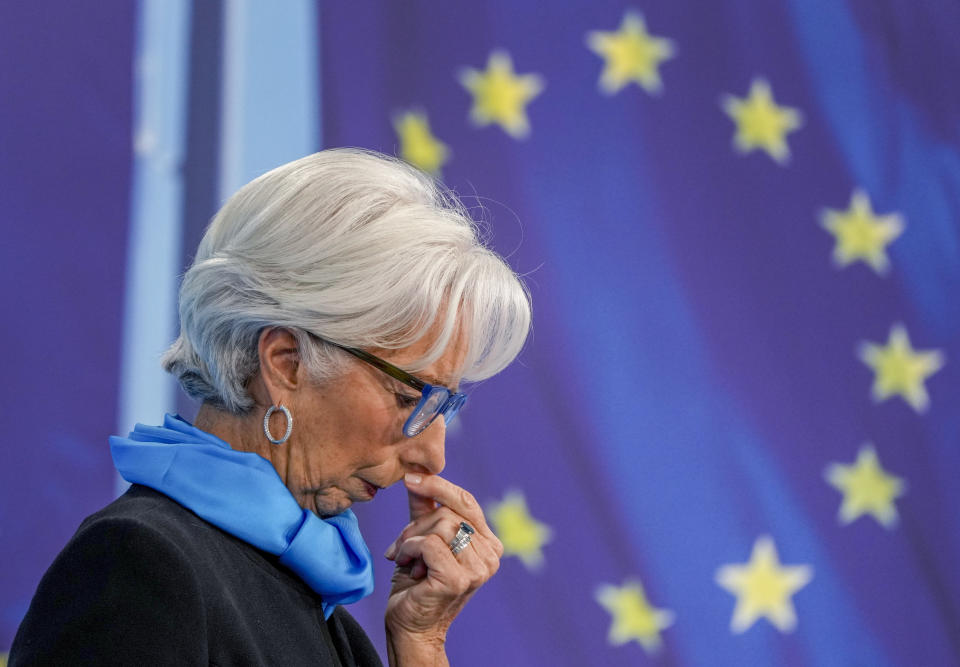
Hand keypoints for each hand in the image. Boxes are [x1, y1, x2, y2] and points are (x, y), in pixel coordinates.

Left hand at [383, 473, 502, 644]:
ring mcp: (478, 569)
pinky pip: (430, 544)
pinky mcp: (459, 579)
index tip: (410, 476)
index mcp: (488, 543)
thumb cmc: (416, 583)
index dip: (439, 485)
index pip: (467, 501)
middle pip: (450, 512)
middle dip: (418, 523)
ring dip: (412, 539)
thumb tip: (417, 473)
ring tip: (406, 558)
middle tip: (401, 544)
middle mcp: (491, 555)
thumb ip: (424, 508)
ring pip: (441, 525)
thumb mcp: (421, 538)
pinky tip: (408, 566)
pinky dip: (411, 550)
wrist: (409, 626)